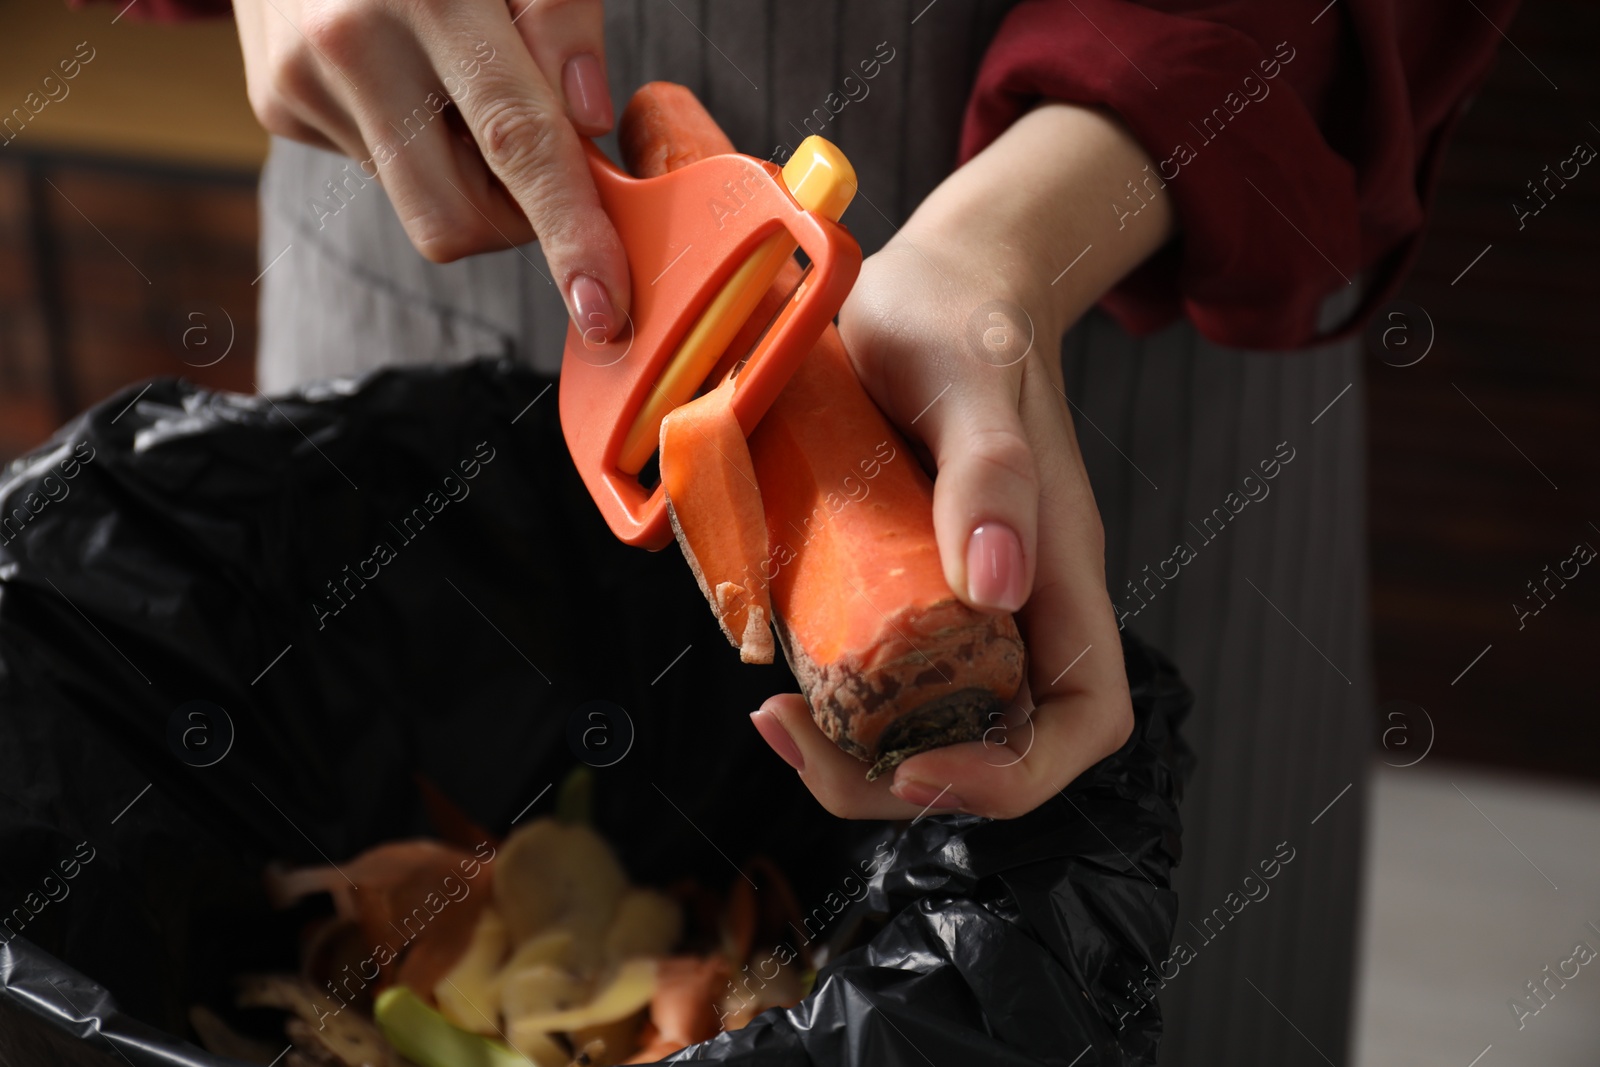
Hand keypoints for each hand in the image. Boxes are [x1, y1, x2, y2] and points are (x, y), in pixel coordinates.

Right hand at [234, 0, 627, 336]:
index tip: (603, 305)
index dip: (569, 232)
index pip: (519, 143)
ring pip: (420, 205)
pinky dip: (415, 143)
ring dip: (467, 174)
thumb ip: (562, 17)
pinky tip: (402, 73)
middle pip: (459, 217)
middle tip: (540, 145)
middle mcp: (350, 48)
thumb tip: (589, 121)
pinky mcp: (275, 104)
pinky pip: (378, 170)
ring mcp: (299, 84)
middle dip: (519, 217)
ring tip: (455, 78)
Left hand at [749, 104, 1176, 819]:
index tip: (913, 758)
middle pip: (990, 746)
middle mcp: (1017, 605)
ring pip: (925, 723)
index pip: (1083, 718)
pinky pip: (878, 673)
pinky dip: (830, 698)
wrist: (925, 288)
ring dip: (852, 751)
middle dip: (894, 776)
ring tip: (774, 713)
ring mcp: (957, 604)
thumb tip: (996, 588)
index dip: (1012, 771)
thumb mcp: (969, 376)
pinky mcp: (900, 590)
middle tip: (793, 735)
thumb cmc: (958, 318)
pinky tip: (771, 672)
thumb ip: (993, 468)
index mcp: (1059, 571)